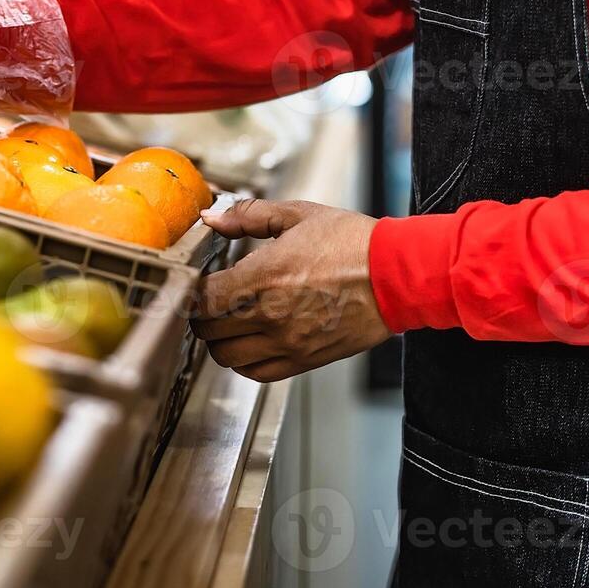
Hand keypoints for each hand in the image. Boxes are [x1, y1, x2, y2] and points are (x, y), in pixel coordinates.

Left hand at [192, 199, 391, 382]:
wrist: (396, 276)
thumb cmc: (350, 243)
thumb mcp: (297, 215)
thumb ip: (247, 215)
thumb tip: (211, 216)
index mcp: (263, 276)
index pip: (201, 298)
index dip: (192, 290)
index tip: (199, 281)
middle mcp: (269, 315)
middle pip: (207, 330)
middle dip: (202, 314)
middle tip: (211, 300)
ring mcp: (286, 342)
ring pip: (227, 356)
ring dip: (221, 339)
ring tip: (230, 320)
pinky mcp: (304, 360)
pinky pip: (256, 372)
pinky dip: (244, 360)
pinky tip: (250, 340)